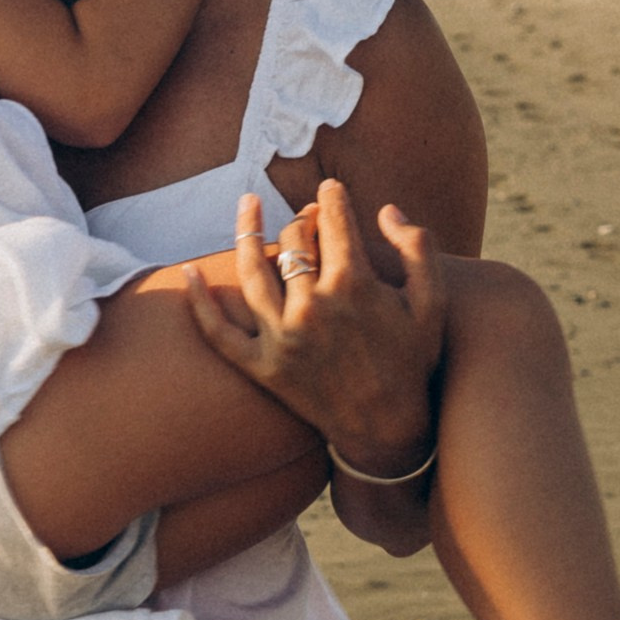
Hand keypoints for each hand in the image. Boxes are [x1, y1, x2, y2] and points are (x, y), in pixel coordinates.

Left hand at [182, 180, 443, 470]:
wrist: (387, 430)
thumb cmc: (412, 363)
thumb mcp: (432, 305)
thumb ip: (418, 248)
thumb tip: (384, 209)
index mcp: (354, 285)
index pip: (334, 222)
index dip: (332, 198)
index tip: (330, 188)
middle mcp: (312, 306)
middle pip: (294, 241)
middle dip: (303, 219)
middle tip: (309, 216)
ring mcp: (282, 338)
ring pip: (252, 270)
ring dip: (245, 231)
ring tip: (247, 206)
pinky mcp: (261, 367)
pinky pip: (218, 332)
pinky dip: (198, 302)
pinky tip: (188, 273)